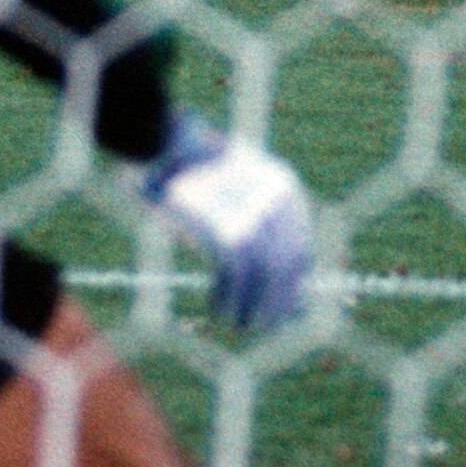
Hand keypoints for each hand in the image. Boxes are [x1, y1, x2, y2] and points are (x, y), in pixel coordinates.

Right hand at [145, 112, 311, 332]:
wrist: (165, 142)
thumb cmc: (193, 164)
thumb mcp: (235, 182)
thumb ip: (251, 214)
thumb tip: (261, 266)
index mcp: (283, 187)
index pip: (301, 245)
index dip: (294, 281)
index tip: (288, 305)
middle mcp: (275, 200)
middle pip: (289, 264)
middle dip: (279, 300)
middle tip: (265, 324)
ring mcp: (251, 212)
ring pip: (266, 275)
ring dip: (253, 306)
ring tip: (239, 323)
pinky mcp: (224, 226)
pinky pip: (236, 275)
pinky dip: (229, 299)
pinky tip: (219, 309)